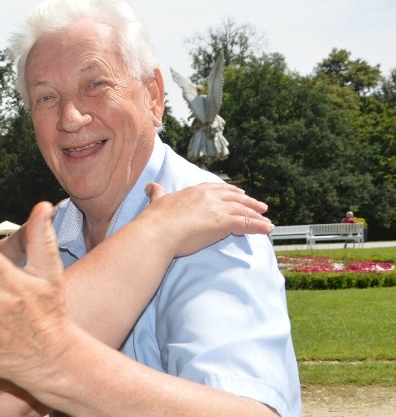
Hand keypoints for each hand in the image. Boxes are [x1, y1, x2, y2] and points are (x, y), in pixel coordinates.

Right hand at [138, 182, 272, 257]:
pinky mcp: (223, 223)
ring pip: (243, 210)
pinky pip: (246, 223)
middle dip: (249, 202)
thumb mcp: (157, 201)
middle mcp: (209, 196)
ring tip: (267, 220)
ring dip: (257, 215)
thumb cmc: (156, 219)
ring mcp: (218, 208)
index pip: (217, 189)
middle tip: (260, 206)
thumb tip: (150, 185)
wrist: (158, 231)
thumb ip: (157, 193)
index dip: (230, 192)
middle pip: (235, 198)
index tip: (238, 194)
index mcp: (195, 191)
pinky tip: (266, 229)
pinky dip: (258, 226)